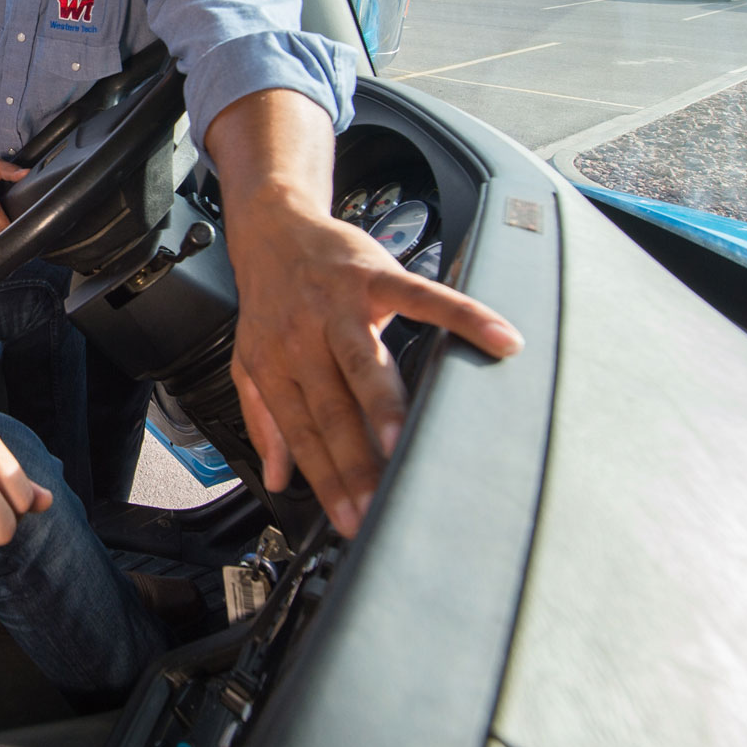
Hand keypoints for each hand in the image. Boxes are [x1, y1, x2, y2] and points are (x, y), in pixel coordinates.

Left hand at [227, 194, 521, 538]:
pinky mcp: (375, 275)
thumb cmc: (270, 298)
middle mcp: (304, 339)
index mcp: (276, 366)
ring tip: (401, 445)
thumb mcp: (250, 361)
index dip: (326, 480)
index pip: (303, 434)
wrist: (273, 226)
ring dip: (382, 407)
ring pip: (363, 363)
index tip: (349, 519)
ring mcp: (340, 306)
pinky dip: (461, 317)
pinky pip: (422, 299)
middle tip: (375, 505)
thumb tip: (276, 478)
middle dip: (354, 463)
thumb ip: (263, 420)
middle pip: (331, 410)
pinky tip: (495, 338)